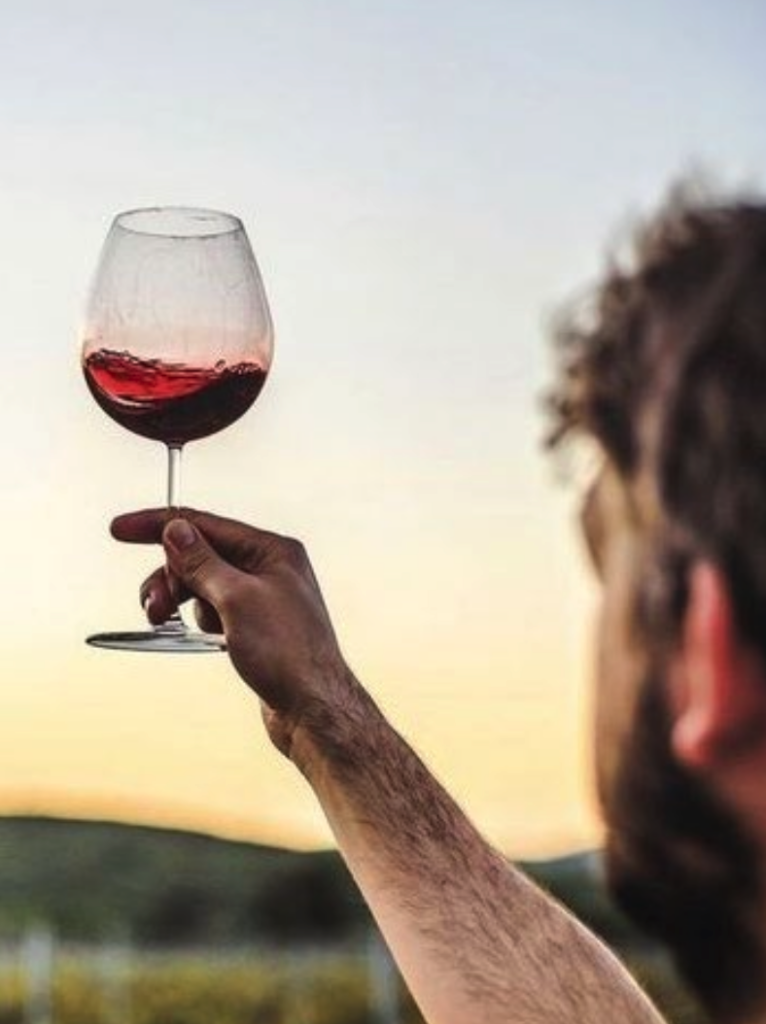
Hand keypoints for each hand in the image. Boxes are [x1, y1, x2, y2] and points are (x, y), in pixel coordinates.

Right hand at [111, 509, 354, 764]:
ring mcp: (262, 598)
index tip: (121, 529)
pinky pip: (213, 609)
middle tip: (154, 606)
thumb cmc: (289, 654)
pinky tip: (202, 637)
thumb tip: (176, 529)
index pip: (206, 524)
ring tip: (166, 622)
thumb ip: (201, 561)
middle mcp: (270, 569)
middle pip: (200, 555)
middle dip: (170, 577)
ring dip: (180, 600)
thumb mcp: (236, 600)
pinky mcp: (254, 626)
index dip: (160, 525)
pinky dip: (198, 619)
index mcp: (273, 551)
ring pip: (203, 584)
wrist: (312, 709)